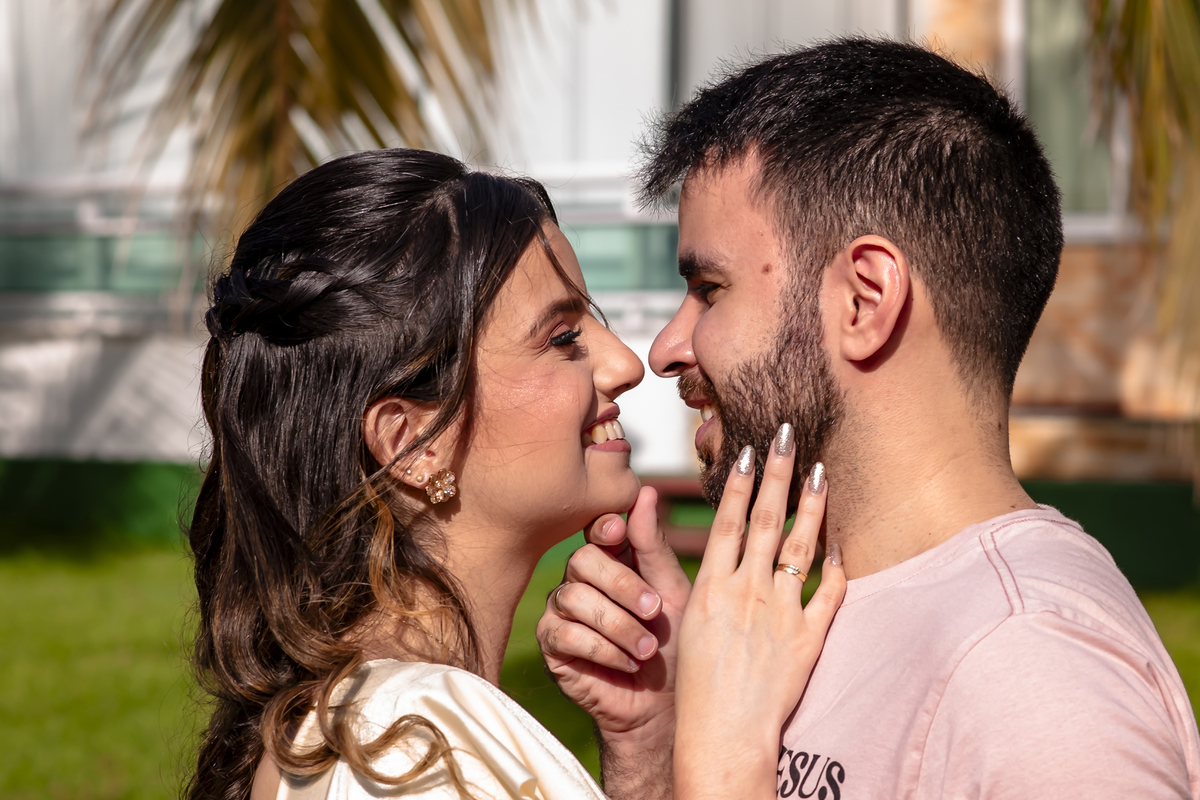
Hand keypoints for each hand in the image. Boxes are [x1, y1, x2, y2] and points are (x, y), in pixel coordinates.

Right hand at [536, 486, 690, 796]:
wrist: (664, 707)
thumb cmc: (674, 644)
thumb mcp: (672, 592)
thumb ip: (653, 546)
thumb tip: (645, 490)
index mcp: (612, 558)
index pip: (598, 528)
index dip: (605, 528)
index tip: (619, 533)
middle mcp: (582, 578)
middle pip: (583, 559)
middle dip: (621, 585)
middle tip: (653, 610)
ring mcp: (562, 610)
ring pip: (574, 597)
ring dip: (617, 624)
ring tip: (647, 648)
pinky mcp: (552, 645)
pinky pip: (565, 634)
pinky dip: (602, 649)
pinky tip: (627, 663)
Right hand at [674, 425, 845, 799]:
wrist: (721, 735)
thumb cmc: (697, 687)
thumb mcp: (687, 625)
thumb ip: (710, 584)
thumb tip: (722, 550)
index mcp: (710, 587)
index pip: (726, 520)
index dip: (737, 481)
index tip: (747, 449)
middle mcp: (745, 591)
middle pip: (762, 519)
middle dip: (775, 473)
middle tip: (785, 434)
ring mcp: (778, 613)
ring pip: (798, 546)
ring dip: (811, 505)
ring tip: (821, 470)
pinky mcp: (806, 638)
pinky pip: (829, 593)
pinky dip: (838, 566)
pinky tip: (844, 542)